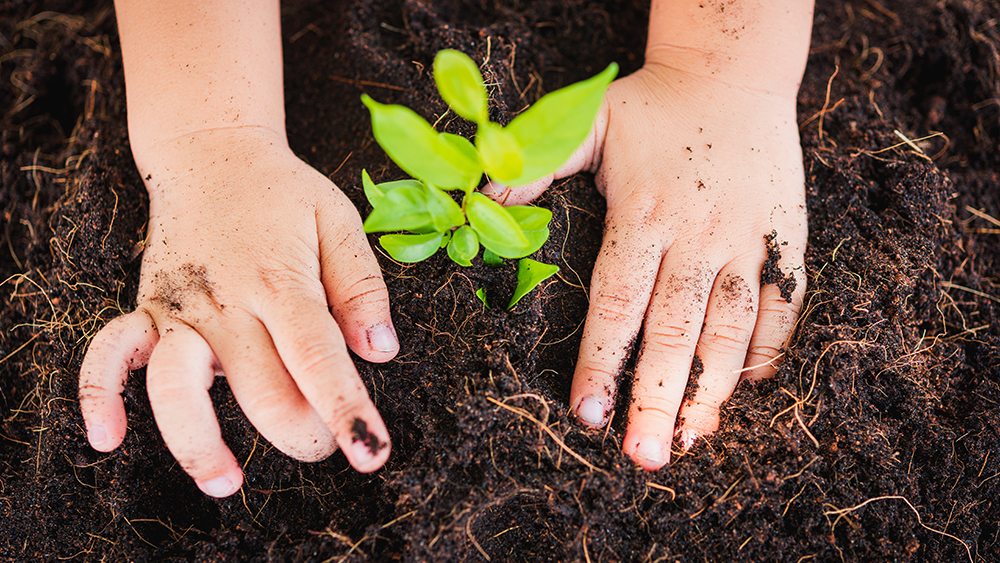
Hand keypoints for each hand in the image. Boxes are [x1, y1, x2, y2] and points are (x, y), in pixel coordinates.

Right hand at [79, 128, 397, 495]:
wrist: (210, 154)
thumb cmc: (284, 194)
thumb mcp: (338, 223)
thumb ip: (361, 287)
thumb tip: (380, 351)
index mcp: (280, 281)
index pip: (317, 359)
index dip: (346, 411)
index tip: (371, 453)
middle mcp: (226, 302)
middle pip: (259, 390)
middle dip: (299, 433)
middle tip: (326, 440)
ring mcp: (179, 309)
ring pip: (176, 388)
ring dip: (199, 443)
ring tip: (226, 481)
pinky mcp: (145, 310)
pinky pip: (108, 355)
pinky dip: (101, 397)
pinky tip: (111, 438)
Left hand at [489, 63, 806, 468]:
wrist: (731, 72)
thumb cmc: (650, 107)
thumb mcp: (584, 123)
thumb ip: (535, 166)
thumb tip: (480, 202)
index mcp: (642, 214)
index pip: (617, 302)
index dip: (600, 361)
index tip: (588, 415)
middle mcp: (697, 234)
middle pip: (675, 328)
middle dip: (656, 396)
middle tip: (643, 457)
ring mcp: (747, 238)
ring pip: (733, 325)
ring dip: (713, 387)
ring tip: (692, 439)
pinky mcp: (786, 237)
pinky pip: (785, 302)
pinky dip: (770, 346)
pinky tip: (749, 387)